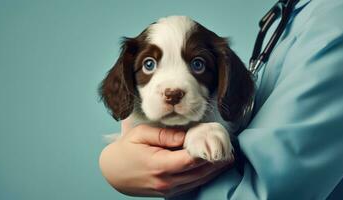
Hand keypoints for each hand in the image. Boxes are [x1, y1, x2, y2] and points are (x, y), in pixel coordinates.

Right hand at [99, 119, 233, 197]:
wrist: (113, 173)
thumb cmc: (126, 150)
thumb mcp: (141, 135)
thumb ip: (164, 135)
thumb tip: (186, 136)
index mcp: (159, 165)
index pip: (191, 160)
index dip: (207, 150)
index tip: (218, 139)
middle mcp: (166, 181)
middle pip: (199, 172)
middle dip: (216, 161)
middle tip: (229, 148)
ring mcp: (168, 189)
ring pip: (198, 180)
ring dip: (214, 170)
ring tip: (227, 157)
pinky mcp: (168, 192)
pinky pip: (192, 185)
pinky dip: (204, 176)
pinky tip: (212, 168)